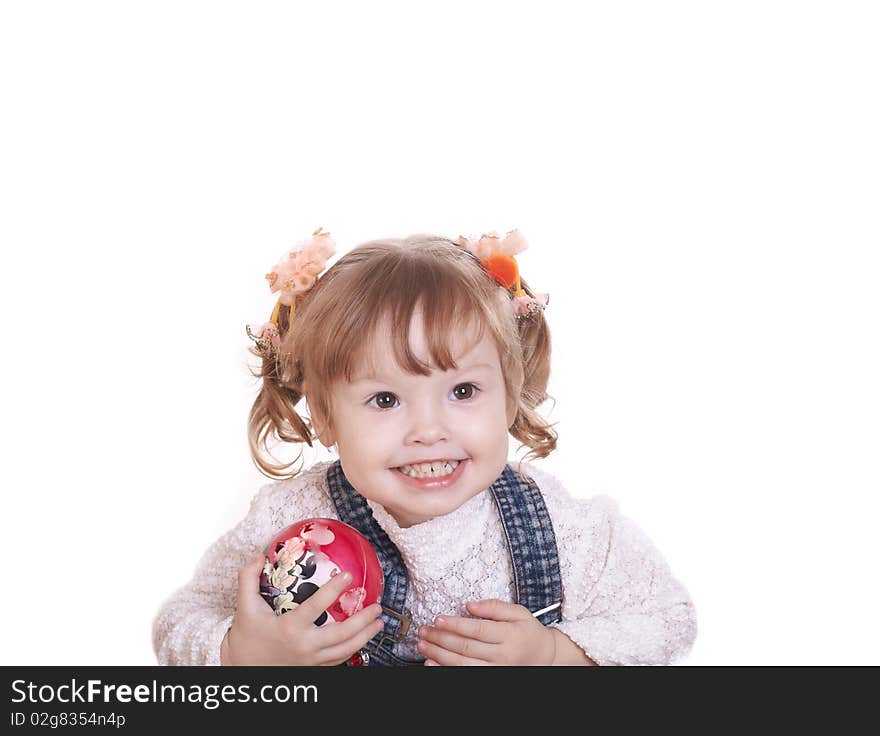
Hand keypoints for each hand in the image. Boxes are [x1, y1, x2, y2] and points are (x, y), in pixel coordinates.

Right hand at [221, 552, 383, 665]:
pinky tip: (362, 639)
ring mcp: (311, 661)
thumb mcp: (245, 606)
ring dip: (365, 636)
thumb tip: (258, 555)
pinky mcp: (313, 669)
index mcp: (290, 628)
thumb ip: (248, 579)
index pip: (317, 606)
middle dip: (363, 620)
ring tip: (379, 623)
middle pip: (341, 634)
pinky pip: (338, 661)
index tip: (348, 575)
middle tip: (377, 606)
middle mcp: (304, 646)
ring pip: (345, 651)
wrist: (241, 668)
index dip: (334, 590)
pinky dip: (353, 649)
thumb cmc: (246, 636)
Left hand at [416, 599, 556, 665]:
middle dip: (441, 638)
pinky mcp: (492, 678)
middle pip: (466, 647)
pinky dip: (446, 671)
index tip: (438, 618)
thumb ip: (494, 607)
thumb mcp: (518, 613)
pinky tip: (432, 664)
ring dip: (439, 655)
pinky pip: (466, 676)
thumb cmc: (528, 632)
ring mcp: (497, 670)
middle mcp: (503, 655)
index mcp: (510, 635)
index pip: (477, 630)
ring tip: (423, 645)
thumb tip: (470, 605)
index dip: (456, 624)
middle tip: (424, 630)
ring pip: (463, 664)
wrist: (544, 657)